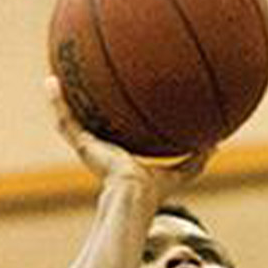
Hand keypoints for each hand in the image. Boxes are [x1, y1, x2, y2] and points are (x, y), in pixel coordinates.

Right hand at [46, 76, 209, 198]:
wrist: (133, 194)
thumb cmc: (154, 190)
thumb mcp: (180, 171)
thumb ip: (197, 159)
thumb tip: (218, 144)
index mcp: (121, 156)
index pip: (116, 134)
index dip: (115, 118)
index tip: (117, 98)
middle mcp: (102, 149)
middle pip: (91, 121)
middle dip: (86, 101)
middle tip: (83, 78)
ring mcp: (88, 147)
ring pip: (71, 118)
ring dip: (62, 98)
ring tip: (55, 73)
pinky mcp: (80, 144)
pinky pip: (64, 119)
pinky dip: (55, 101)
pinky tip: (50, 81)